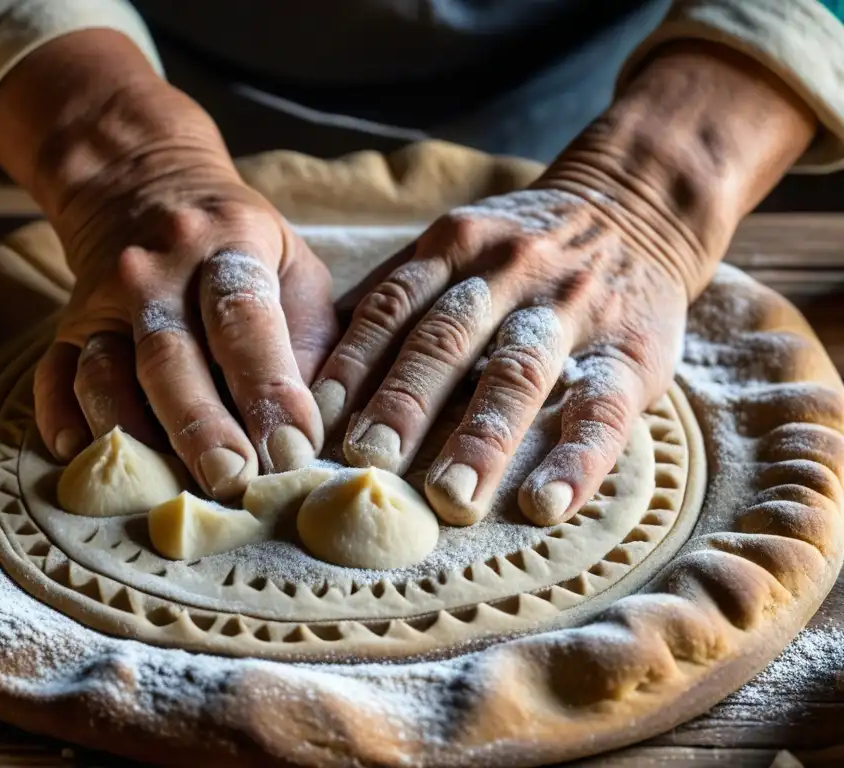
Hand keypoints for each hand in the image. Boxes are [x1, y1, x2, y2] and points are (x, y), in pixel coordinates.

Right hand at [0, 31, 336, 499]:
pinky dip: (61, 419)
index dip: (269, 389)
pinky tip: (82, 456)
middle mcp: (155, 272)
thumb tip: (324, 430)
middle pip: (171, 358)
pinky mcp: (69, 328)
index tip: (293, 451)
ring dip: (135, 438)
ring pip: (105, 375)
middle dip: (202, 428)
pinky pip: (53, 377)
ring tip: (167, 490)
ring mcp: (103, 300)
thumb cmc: (240, 245)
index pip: (244, 322)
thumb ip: (312, 342)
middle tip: (233, 483)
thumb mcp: (293, 268)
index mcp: (227, 246)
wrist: (144, 189)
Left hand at [314, 188, 687, 525]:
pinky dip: (576, 459)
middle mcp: (509, 273)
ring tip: (450, 498)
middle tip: (370, 463)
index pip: (392, 307)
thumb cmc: (524, 246)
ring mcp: (572, 310)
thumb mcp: (459, 244)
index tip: (316, 422)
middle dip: (405, 403)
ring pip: (519, 374)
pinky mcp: (631, 352)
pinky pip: (602, 407)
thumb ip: (397, 292)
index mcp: (457, 248)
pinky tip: (546, 503)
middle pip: (447, 340)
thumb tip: (313, 354)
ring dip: (481, 438)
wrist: (638, 205)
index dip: (352, 364)